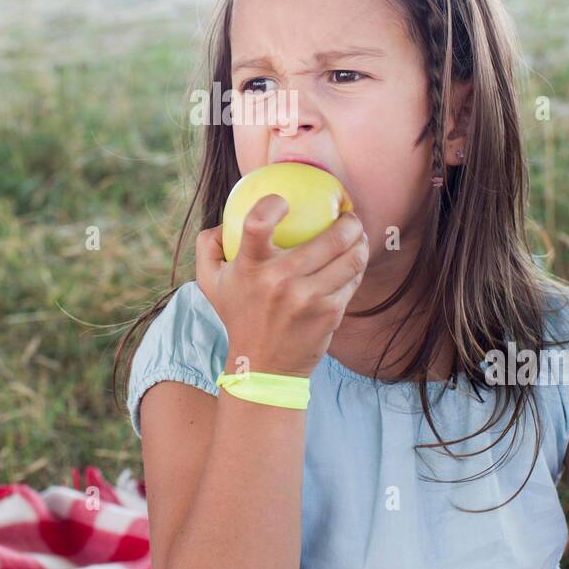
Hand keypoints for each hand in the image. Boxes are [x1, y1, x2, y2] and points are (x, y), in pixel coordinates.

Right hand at [196, 195, 368, 379]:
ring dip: (360, 240)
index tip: (284, 201)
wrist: (262, 366)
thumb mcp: (210, 282)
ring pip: (351, 258)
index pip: (258, 224)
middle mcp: (280, 281)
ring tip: (357, 235)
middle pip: (329, 239)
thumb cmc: (239, 314)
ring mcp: (308, 298)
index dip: (273, 204)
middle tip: (347, 215)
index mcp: (250, 267)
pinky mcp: (330, 313)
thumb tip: (222, 220)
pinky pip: (353, 279)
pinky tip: (354, 259)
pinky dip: (357, 265)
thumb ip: (208, 245)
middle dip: (347, 221)